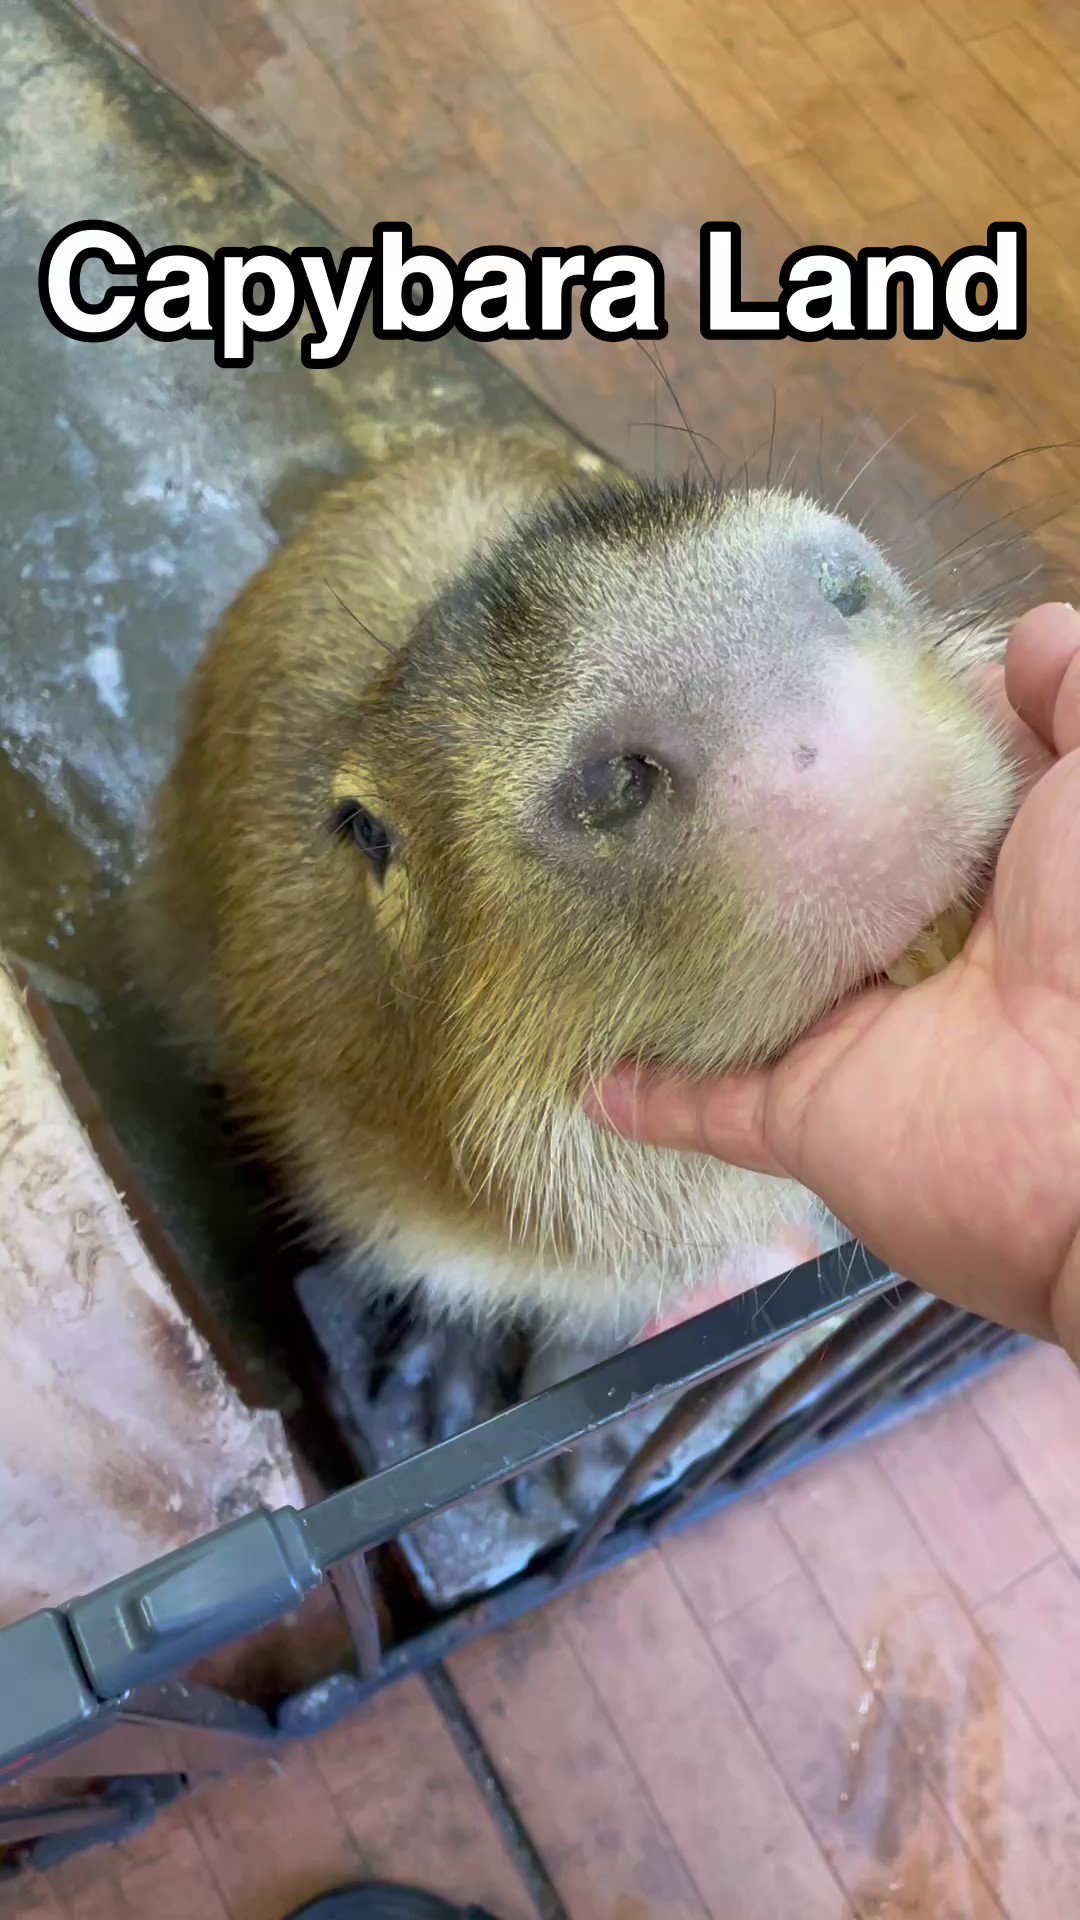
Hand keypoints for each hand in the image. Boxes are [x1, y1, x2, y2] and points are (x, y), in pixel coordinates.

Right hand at [585, 604, 1079, 1357]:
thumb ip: (1075, 696)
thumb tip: (1029, 636)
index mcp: (993, 880)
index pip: (903, 806)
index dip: (848, 751)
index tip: (772, 689)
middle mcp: (919, 958)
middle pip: (815, 899)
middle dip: (748, 851)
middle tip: (656, 769)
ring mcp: (859, 1040)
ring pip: (749, 993)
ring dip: (684, 961)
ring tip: (597, 892)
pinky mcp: (808, 1114)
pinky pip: (708, 1105)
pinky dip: (650, 1093)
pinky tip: (590, 1065)